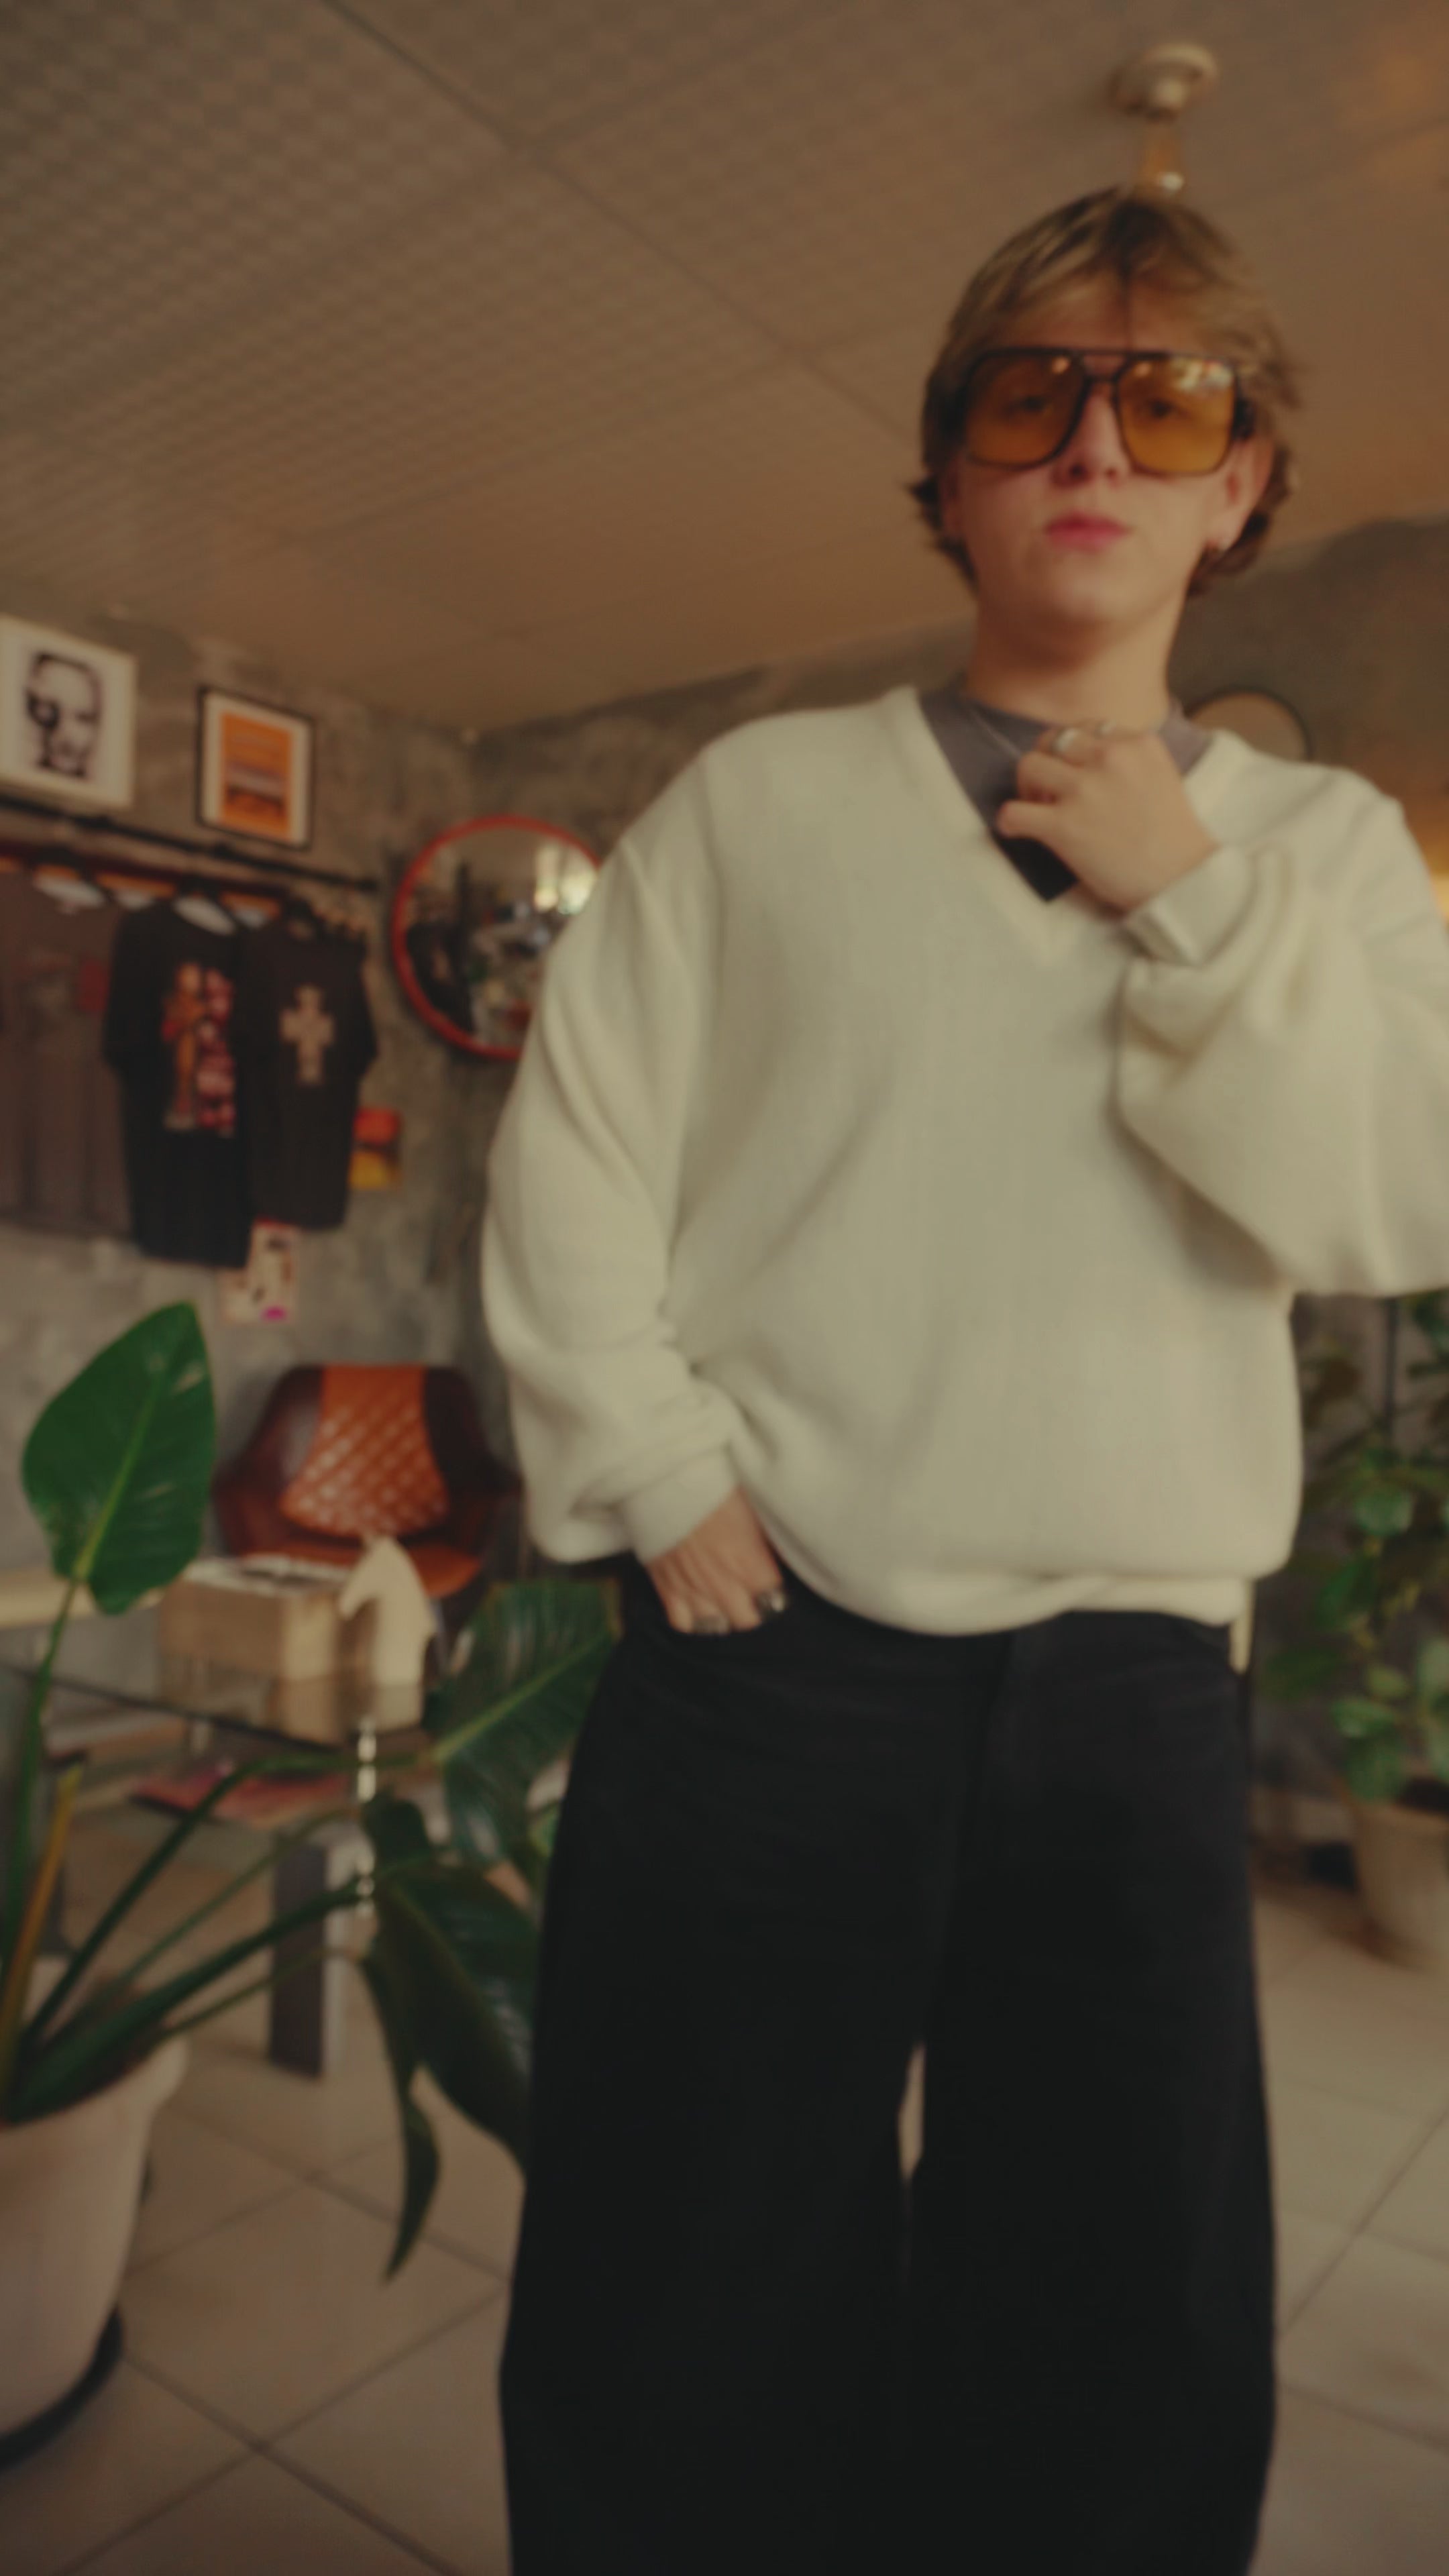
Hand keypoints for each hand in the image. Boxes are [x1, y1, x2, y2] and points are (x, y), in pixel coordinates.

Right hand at [642, 1486, 787, 1633]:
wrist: (665, 1479)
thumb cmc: (715, 1483)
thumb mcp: (753, 1506)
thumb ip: (766, 1538)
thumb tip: (777, 1553)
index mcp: (751, 1565)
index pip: (776, 1603)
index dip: (777, 1597)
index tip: (774, 1589)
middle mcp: (724, 1586)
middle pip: (747, 1623)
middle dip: (752, 1614)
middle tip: (751, 1600)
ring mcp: (693, 1591)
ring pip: (714, 1628)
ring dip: (722, 1619)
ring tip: (725, 1606)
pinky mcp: (666, 1589)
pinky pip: (681, 1625)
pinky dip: (690, 1622)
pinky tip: (696, 1609)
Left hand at [996, 724, 1219, 912]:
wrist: (1183, 881)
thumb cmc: (1173, 838)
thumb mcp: (1160, 776)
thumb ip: (1128, 760)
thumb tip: (1085, 760)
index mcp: (1137, 742)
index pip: (1086, 729)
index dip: (1074, 753)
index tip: (1077, 776)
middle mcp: (1110, 757)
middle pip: (1053, 740)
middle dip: (1046, 763)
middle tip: (1050, 792)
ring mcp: (1085, 790)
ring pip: (1029, 765)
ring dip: (1027, 788)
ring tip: (1038, 810)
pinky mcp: (1065, 826)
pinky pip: (1014, 812)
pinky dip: (1009, 821)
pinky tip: (1017, 831)